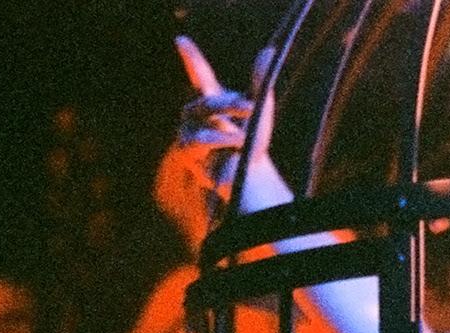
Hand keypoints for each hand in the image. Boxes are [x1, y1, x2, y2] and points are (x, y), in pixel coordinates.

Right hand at [175, 36, 275, 199]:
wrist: (249, 176)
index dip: (190, 57)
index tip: (180, 39)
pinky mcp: (186, 153)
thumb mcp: (261, 111)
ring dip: (226, 129)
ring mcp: (188, 132)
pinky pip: (198, 141)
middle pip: (208, 99)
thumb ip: (262, 82)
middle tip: (250, 109)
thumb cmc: (253, 142)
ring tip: (241, 139)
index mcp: (213, 100)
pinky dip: (217, 142)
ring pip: (203, 122)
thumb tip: (268, 51)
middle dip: (230, 104)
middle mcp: (196, 113)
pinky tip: (231, 146)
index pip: (199, 74)